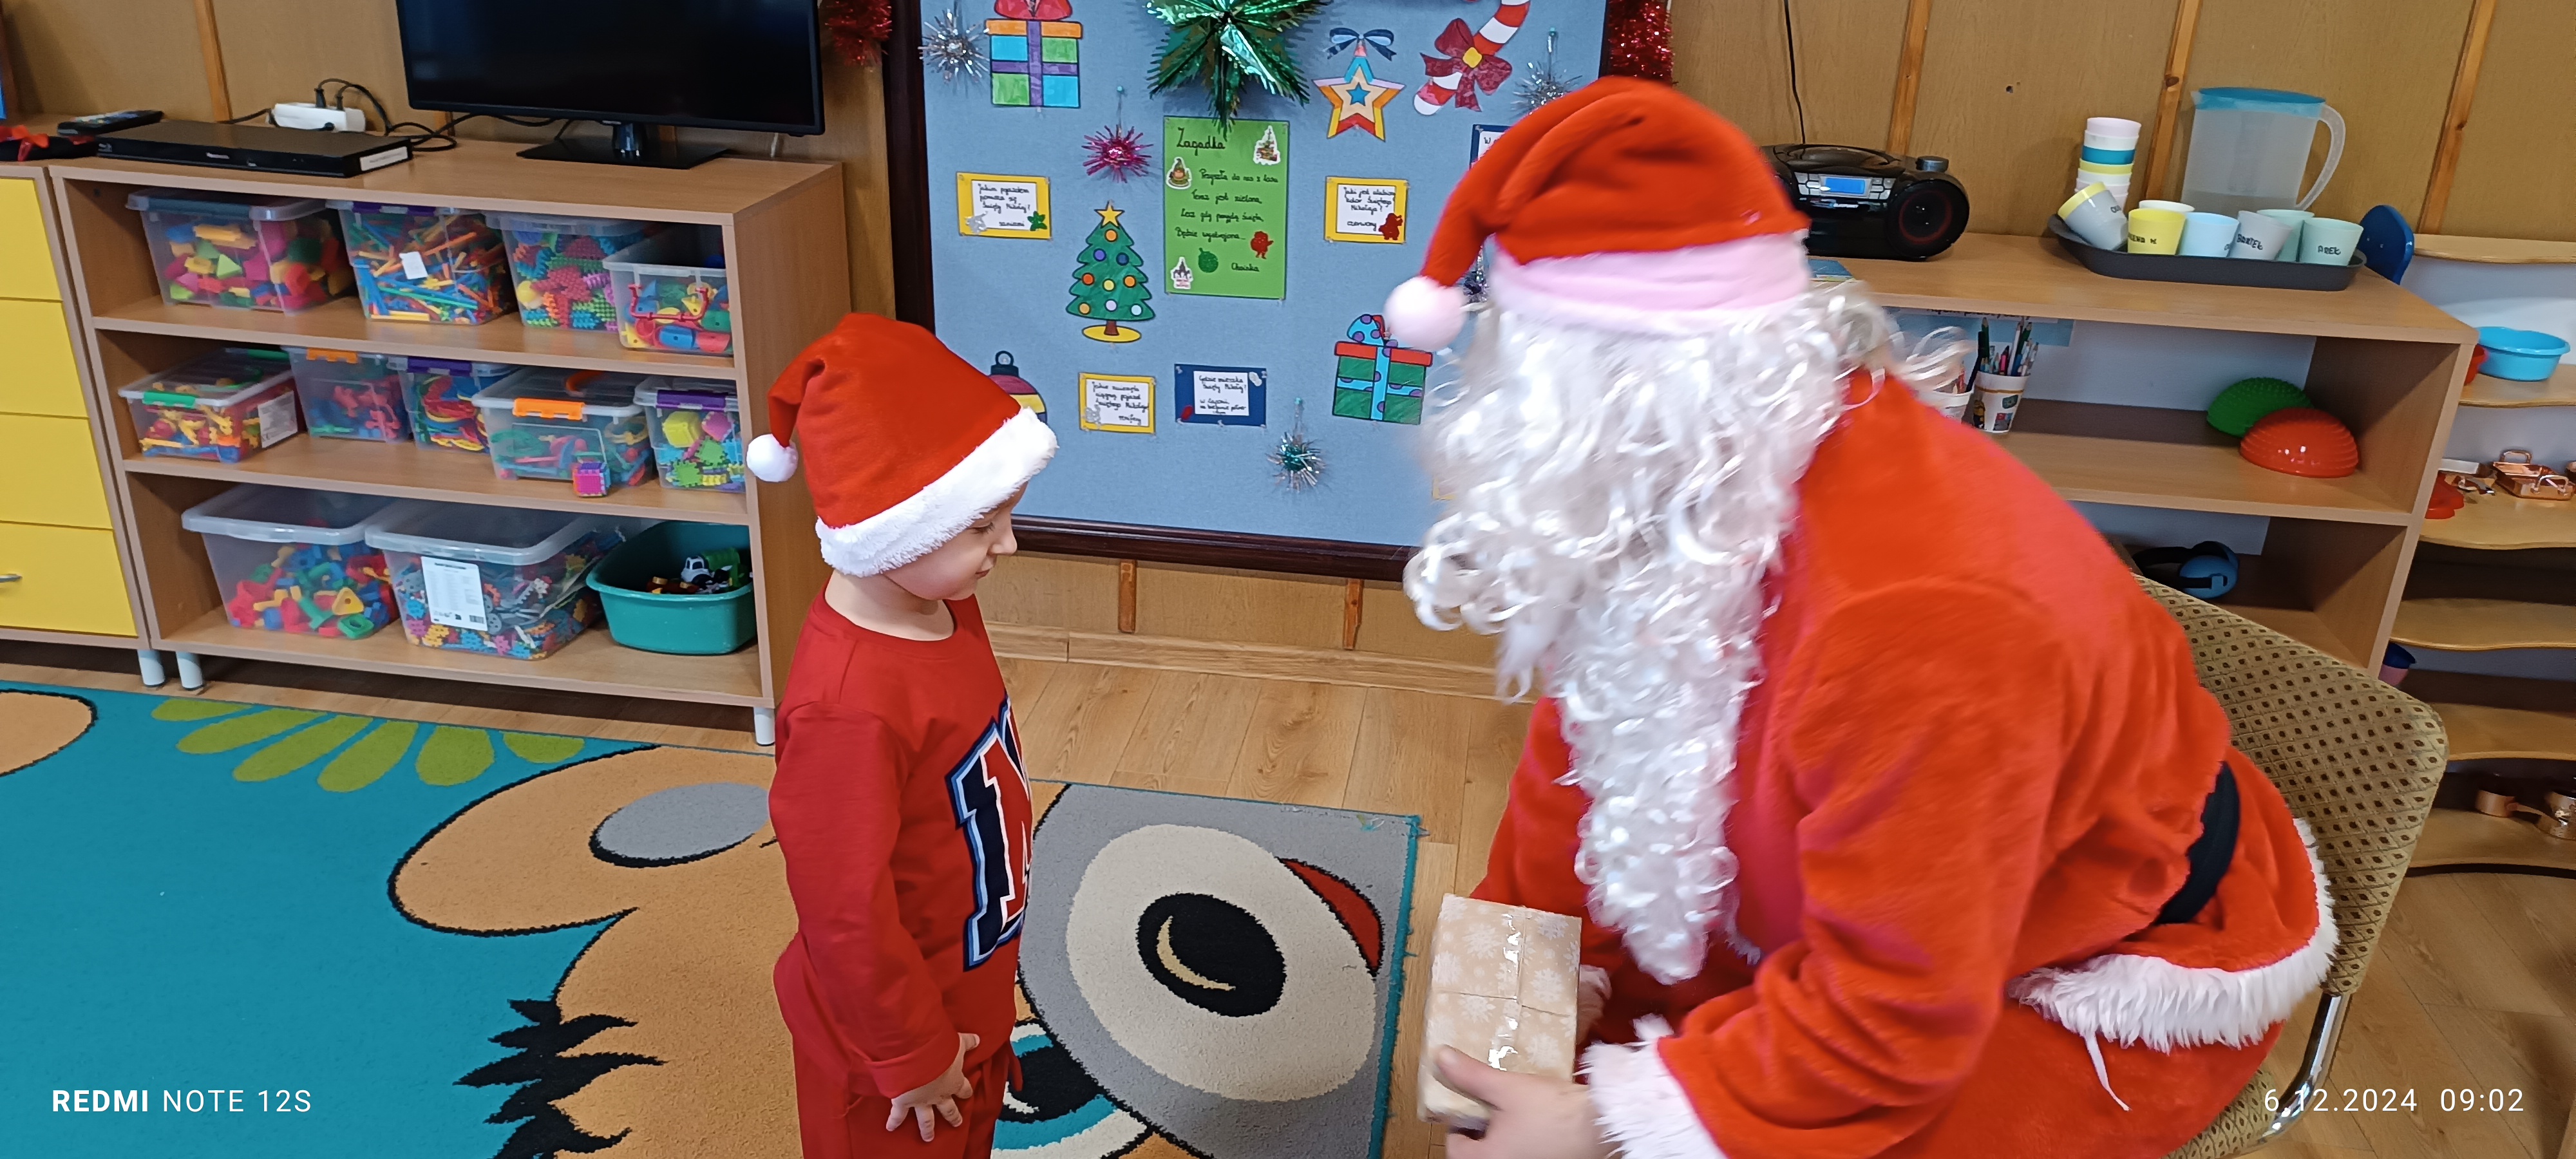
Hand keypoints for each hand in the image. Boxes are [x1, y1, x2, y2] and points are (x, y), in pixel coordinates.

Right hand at [886, 1032, 979, 1141]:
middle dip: (953, 1116)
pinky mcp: (903, 1101)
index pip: (963, 1089)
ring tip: (928, 1138)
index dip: (966, 1091)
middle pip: (948, 1109)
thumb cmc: (939, 1048)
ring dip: (927, 1129)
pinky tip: (891, 1128)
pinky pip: (898, 1115)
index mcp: (953, 1081)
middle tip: (957, 1123)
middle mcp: (939, 1094)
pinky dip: (894, 1122)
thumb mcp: (956, 1043)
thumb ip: (966, 1042)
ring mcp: (921, 1101)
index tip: (967, 1094)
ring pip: (926, 1119)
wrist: (916, 1056)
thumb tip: (978, 1039)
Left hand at [1437, 1047, 1611, 1158]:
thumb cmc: (1553, 1112)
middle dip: (1483, 1128)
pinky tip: (1537, 1119)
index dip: (1458, 1124)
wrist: (1603, 1124)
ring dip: (1505, 1133)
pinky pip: (1526, 1151)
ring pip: (1505, 1151)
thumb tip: (1440, 1058)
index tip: (1469, 1104)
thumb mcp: (1507, 1089)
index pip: (1455, 1149)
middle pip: (1481, 1151)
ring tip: (1515, 1108)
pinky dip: (1525, 1138)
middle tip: (1492, 1103)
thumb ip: (1471, 1076)